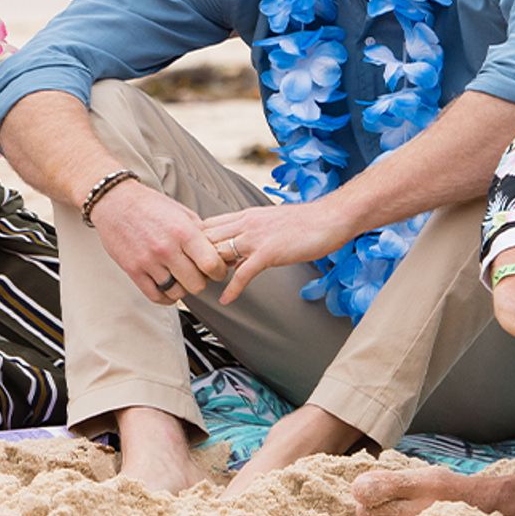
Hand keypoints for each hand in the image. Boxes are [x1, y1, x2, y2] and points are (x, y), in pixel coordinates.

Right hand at [88, 180, 227, 303]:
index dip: (218, 271)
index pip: (212, 265)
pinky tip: (166, 286)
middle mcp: (166, 248)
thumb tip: (221, 253)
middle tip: (196, 273)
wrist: (115, 202)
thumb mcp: (182, 213)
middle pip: (196, 284)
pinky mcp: (133, 269)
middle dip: (200, 281)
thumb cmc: (150, 205)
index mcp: (183, 231)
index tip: (215, 270)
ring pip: (177, 293)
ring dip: (182, 288)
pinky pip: (155, 296)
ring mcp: (148, 261)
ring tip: (179, 278)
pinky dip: (164, 296)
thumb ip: (201, 234)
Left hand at [200, 200, 352, 303]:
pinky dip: (231, 289)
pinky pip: (243, 273)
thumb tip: (239, 245)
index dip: (193, 241)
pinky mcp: (268, 253)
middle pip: (205, 238)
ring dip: (205, 272)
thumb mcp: (269, 221)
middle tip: (183, 275)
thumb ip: (251, 231)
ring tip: (196, 288)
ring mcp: (255, 238)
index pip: (207, 225)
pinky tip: (225, 300)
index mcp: (244, 215)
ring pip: (218, 253)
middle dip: (191, 257)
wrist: (331, 217)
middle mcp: (244, 224)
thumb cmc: (305, 222)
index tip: (186, 256)